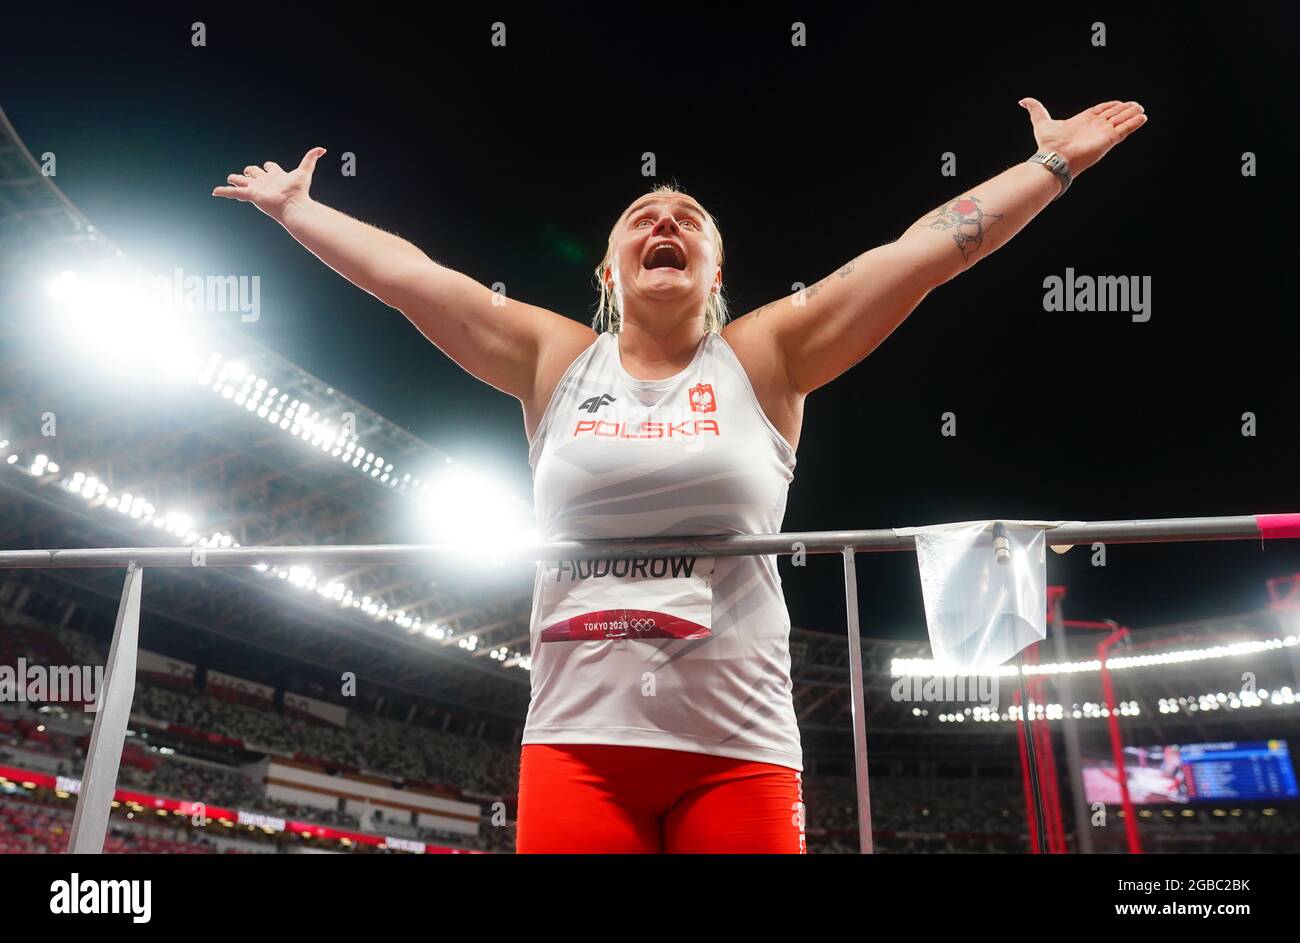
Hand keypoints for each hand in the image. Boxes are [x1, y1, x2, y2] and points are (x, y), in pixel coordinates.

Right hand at [211, 147, 326, 222]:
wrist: (294, 205)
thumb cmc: (299, 191)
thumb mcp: (305, 171)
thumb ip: (311, 158)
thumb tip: (322, 149)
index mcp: (276, 176)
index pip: (270, 168)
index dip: (269, 166)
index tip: (268, 165)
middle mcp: (265, 182)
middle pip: (254, 173)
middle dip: (250, 171)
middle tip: (247, 172)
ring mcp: (257, 189)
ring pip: (242, 181)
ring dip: (236, 179)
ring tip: (231, 179)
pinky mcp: (250, 195)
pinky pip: (234, 192)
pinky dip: (223, 192)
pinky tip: (215, 192)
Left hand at [1018, 98, 1146, 176]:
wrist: (1054, 158)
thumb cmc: (1048, 144)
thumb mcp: (1041, 122)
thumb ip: (1035, 109)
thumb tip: (1023, 100)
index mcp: (1082, 122)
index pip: (1100, 111)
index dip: (1109, 106)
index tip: (1118, 102)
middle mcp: (1094, 127)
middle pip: (1113, 115)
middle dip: (1124, 109)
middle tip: (1135, 105)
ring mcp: (1103, 133)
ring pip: (1121, 121)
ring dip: (1131, 114)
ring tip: (1141, 109)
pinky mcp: (1109, 139)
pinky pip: (1125, 129)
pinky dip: (1134, 123)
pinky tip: (1143, 117)